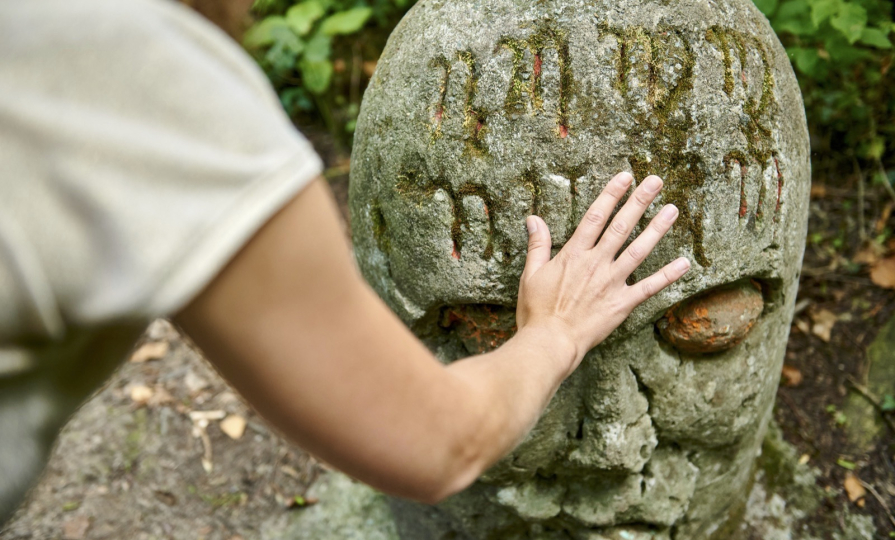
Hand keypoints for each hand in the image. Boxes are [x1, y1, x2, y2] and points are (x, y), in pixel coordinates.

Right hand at [515, 172, 689, 372]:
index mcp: (573, 254)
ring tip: (672, 210)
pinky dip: (668, 275)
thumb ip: (538, 245)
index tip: (626, 177)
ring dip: (657, 229)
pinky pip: (649, 287)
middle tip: (656, 181)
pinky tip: (684, 263)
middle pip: (621, 226)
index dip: (611, 194)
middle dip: (639, 201)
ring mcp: (612, 283)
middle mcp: (596, 263)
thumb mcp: (531, 274)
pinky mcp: (622, 304)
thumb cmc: (537, 311)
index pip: (595, 217)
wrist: (550, 342)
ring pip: (638, 250)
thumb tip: (533, 219)